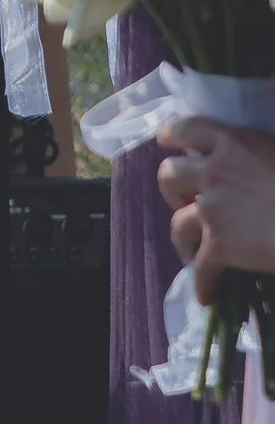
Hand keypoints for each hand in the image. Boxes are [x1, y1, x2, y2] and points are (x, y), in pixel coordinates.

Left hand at [157, 119, 274, 294]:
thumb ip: (255, 154)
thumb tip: (252, 162)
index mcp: (232, 142)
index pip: (186, 128)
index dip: (171, 136)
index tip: (168, 144)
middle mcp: (214, 171)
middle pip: (169, 174)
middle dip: (171, 189)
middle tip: (185, 202)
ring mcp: (213, 208)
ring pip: (177, 223)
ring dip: (182, 239)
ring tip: (190, 250)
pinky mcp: (220, 245)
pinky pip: (201, 268)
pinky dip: (203, 283)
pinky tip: (207, 295)